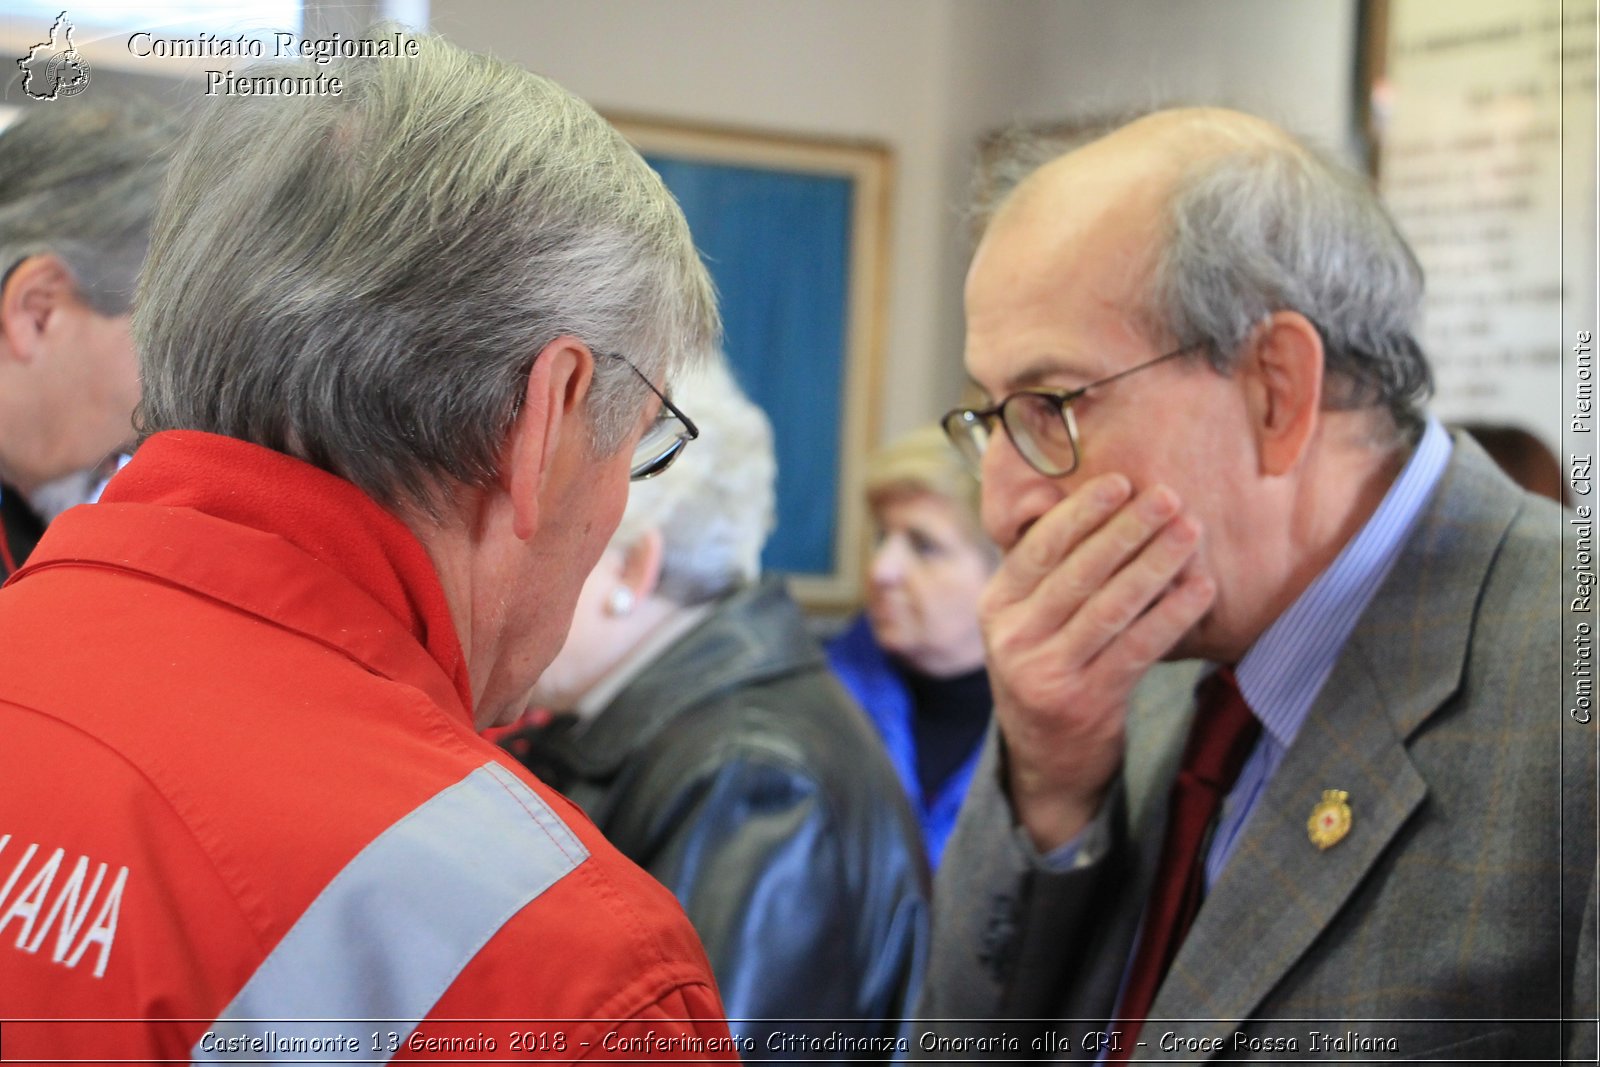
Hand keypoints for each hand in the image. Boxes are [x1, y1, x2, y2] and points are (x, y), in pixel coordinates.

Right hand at [980, 473, 1215, 851]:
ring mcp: (1046, 673)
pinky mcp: (1085, 702)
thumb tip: (1105, 501)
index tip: (1120, 483)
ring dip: (1155, 564)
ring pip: (1110, 608)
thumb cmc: (1048, 667)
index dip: (1080, 513)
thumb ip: (1049, 573)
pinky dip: (1171, 614)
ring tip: (1190, 531)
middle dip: (1127, 530)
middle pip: (1077, 573)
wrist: (1046, 759)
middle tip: (1168, 497)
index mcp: (996, 606)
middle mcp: (1012, 638)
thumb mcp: (1027, 621)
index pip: (1039, 549)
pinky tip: (1200, 587)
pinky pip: (1137, 648)